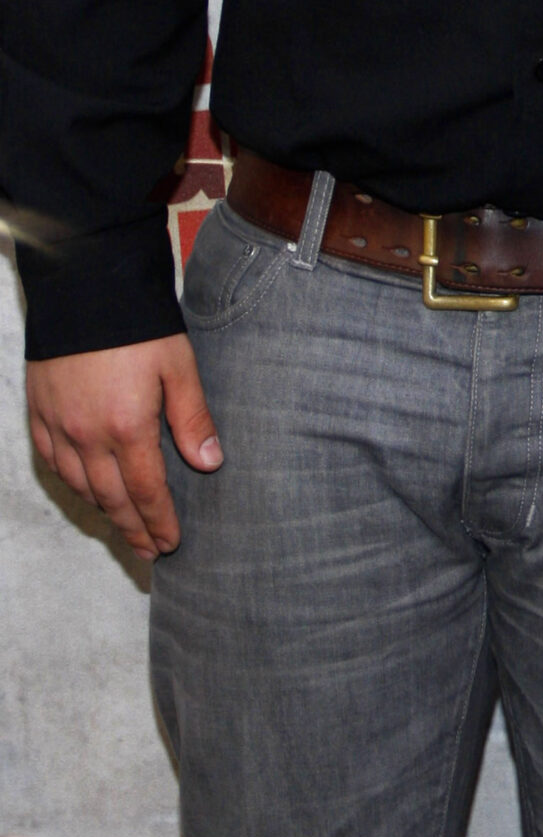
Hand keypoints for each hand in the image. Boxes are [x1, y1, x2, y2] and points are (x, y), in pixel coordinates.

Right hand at [26, 335, 220, 558]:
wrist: (85, 285)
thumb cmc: (139, 325)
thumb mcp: (179, 366)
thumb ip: (193, 418)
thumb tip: (210, 463)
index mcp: (127, 427)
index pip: (146, 492)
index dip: (158, 521)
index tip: (170, 543)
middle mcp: (87, 435)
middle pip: (111, 498)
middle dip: (132, 529)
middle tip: (148, 551)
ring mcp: (58, 425)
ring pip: (79, 486)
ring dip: (103, 510)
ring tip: (123, 525)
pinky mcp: (38, 412)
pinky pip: (52, 462)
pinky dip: (70, 483)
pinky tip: (84, 489)